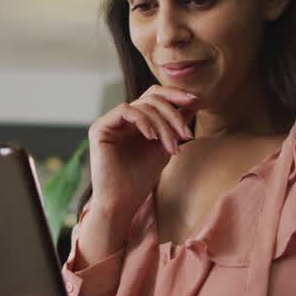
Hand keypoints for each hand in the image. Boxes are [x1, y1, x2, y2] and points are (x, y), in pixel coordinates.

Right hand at [88, 85, 197, 219]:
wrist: (122, 202)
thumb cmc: (142, 179)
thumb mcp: (165, 147)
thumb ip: (175, 125)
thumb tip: (194, 103)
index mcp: (136, 121)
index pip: (155, 96)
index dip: (175, 94)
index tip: (196, 100)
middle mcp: (122, 118)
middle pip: (151, 97)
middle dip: (173, 114)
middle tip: (186, 134)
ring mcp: (109, 121)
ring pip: (142, 105)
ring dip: (163, 125)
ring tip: (171, 147)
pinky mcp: (99, 127)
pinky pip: (125, 111)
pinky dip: (143, 121)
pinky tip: (151, 137)